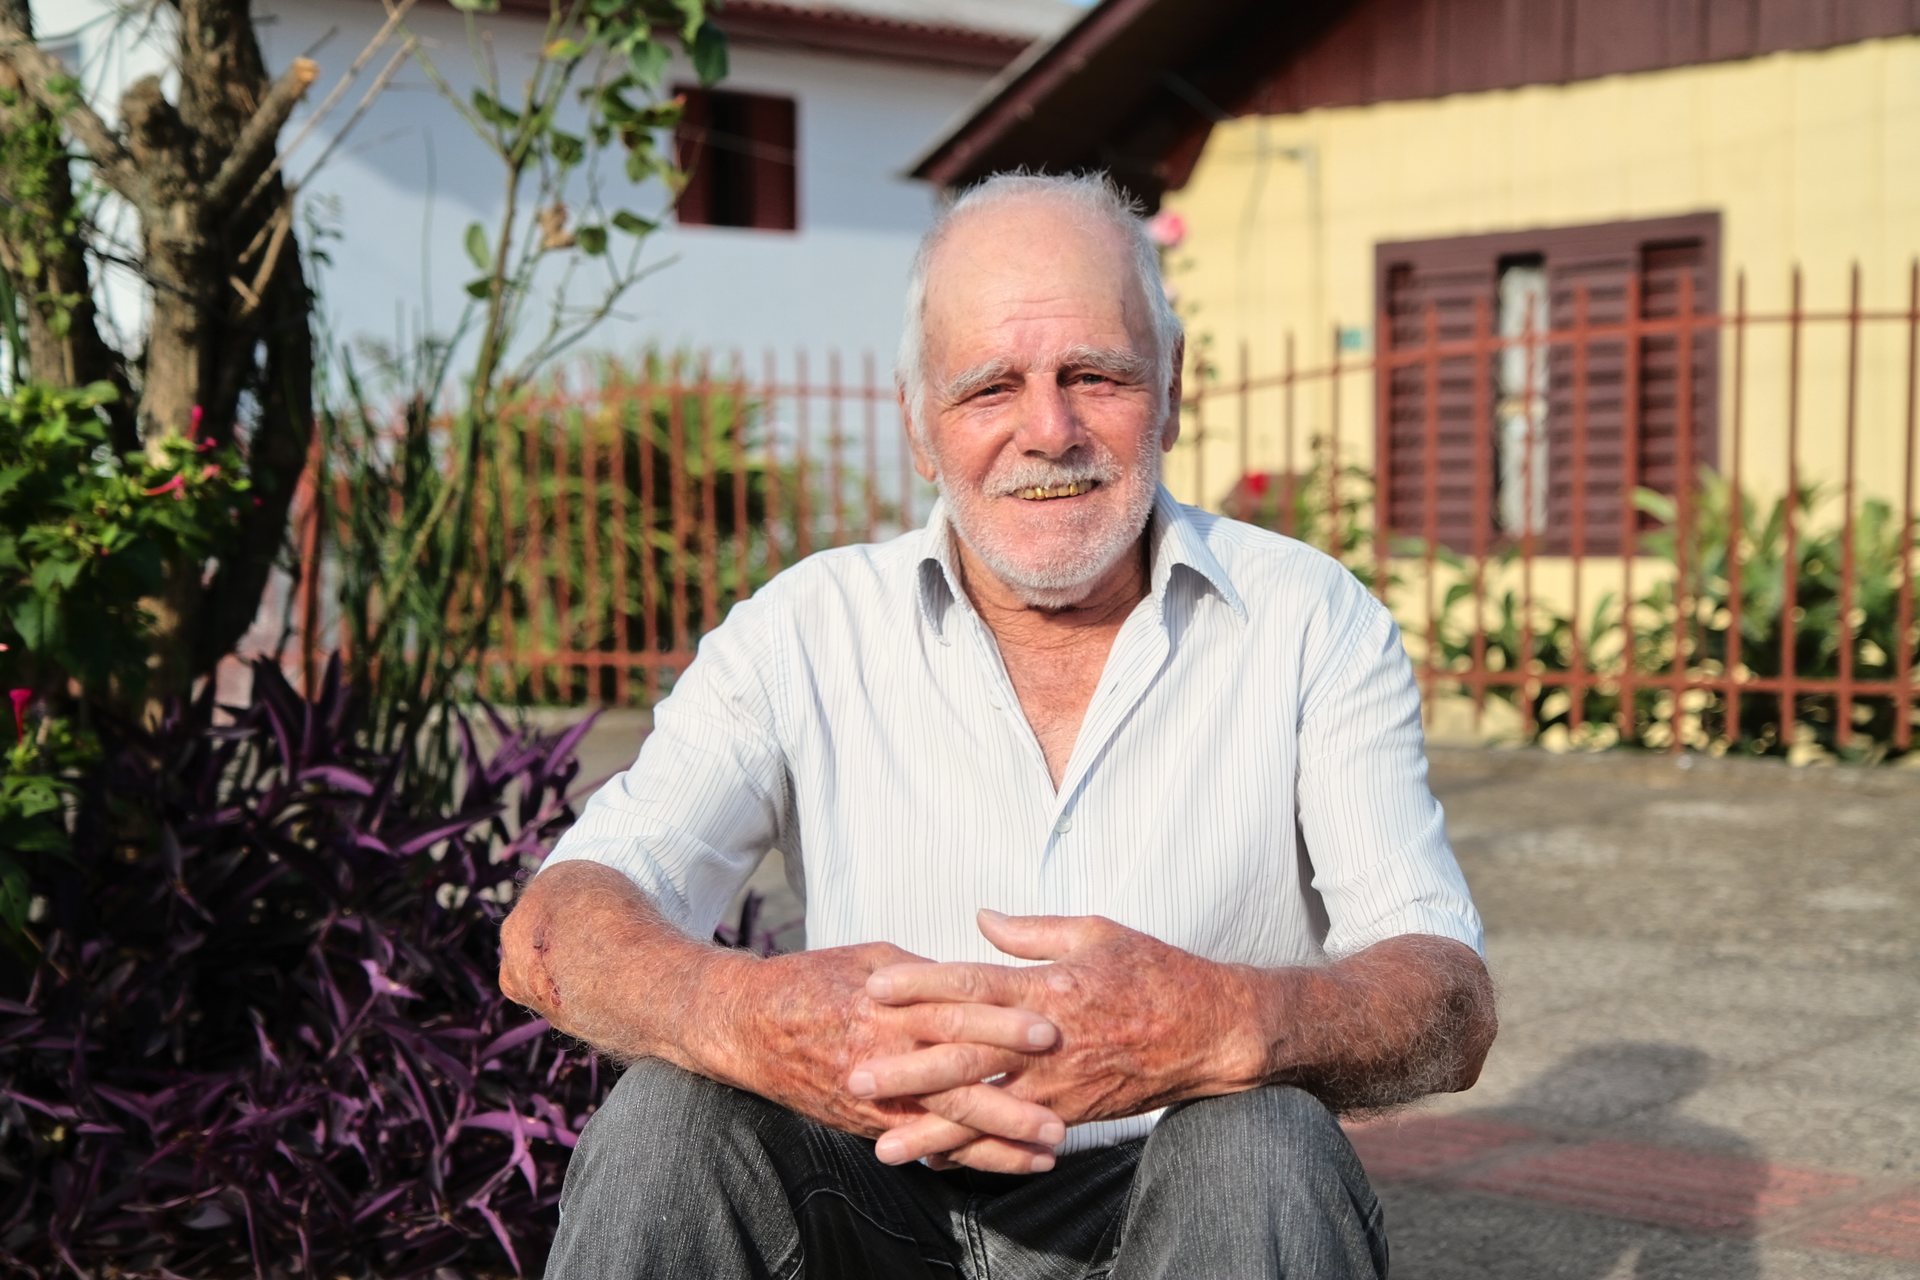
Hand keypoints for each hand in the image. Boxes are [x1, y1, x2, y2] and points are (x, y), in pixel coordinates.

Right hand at [722, 941, 1068, 1172]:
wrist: (747, 1026)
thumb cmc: (812, 980)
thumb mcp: (871, 959)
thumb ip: (926, 975)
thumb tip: (977, 981)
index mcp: (889, 1003)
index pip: (955, 1011)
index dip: (1003, 1020)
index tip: (1048, 1028)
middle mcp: (883, 1052)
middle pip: (956, 1075)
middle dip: (1010, 1094)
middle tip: (1061, 1107)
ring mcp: (874, 1093)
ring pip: (944, 1121)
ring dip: (998, 1139)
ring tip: (1047, 1150)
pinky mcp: (865, 1120)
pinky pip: (921, 1142)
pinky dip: (962, 1156)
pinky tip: (1002, 1163)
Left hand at [854, 910, 1264, 1166]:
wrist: (1211, 1033)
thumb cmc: (1155, 973)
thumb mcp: (1097, 933)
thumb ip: (1032, 930)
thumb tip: (978, 916)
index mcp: (1049, 988)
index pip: (972, 985)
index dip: (921, 985)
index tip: (875, 987)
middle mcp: (1048, 1042)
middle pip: (965, 1056)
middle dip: (907, 1069)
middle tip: (855, 1076)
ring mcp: (1059, 1086)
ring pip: (984, 1110)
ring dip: (931, 1128)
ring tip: (883, 1143)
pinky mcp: (1071, 1114)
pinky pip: (1013, 1135)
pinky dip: (974, 1150)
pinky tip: (937, 1158)